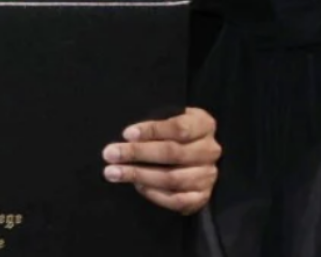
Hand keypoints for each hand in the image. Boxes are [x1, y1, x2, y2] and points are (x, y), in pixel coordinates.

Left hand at [104, 106, 219, 214]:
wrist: (194, 157)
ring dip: (139, 175)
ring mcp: (208, 175)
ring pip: (172, 178)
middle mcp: (210, 150)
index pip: (179, 127)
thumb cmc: (174, 133)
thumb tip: (127, 136)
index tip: (126, 134)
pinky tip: (137, 187)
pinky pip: (177, 199)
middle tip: (110, 154)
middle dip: (138, 153)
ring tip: (114, 172)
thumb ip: (156, 125)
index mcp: (204, 124)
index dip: (152, 130)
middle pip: (172, 153)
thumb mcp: (170, 120)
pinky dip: (154, 194)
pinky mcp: (202, 196)